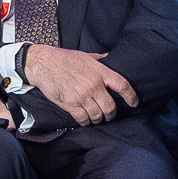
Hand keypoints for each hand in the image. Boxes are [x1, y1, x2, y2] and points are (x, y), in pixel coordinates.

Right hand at [22, 45, 138, 125]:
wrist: (43, 64)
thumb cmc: (64, 58)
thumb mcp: (85, 55)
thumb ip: (99, 59)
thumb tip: (109, 58)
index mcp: (100, 72)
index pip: (123, 85)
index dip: (131, 96)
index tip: (134, 103)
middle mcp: (94, 85)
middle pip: (111, 107)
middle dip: (111, 114)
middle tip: (109, 116)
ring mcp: (82, 95)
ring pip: (97, 115)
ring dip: (98, 119)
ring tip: (97, 119)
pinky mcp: (70, 103)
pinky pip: (83, 118)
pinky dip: (86, 122)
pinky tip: (86, 120)